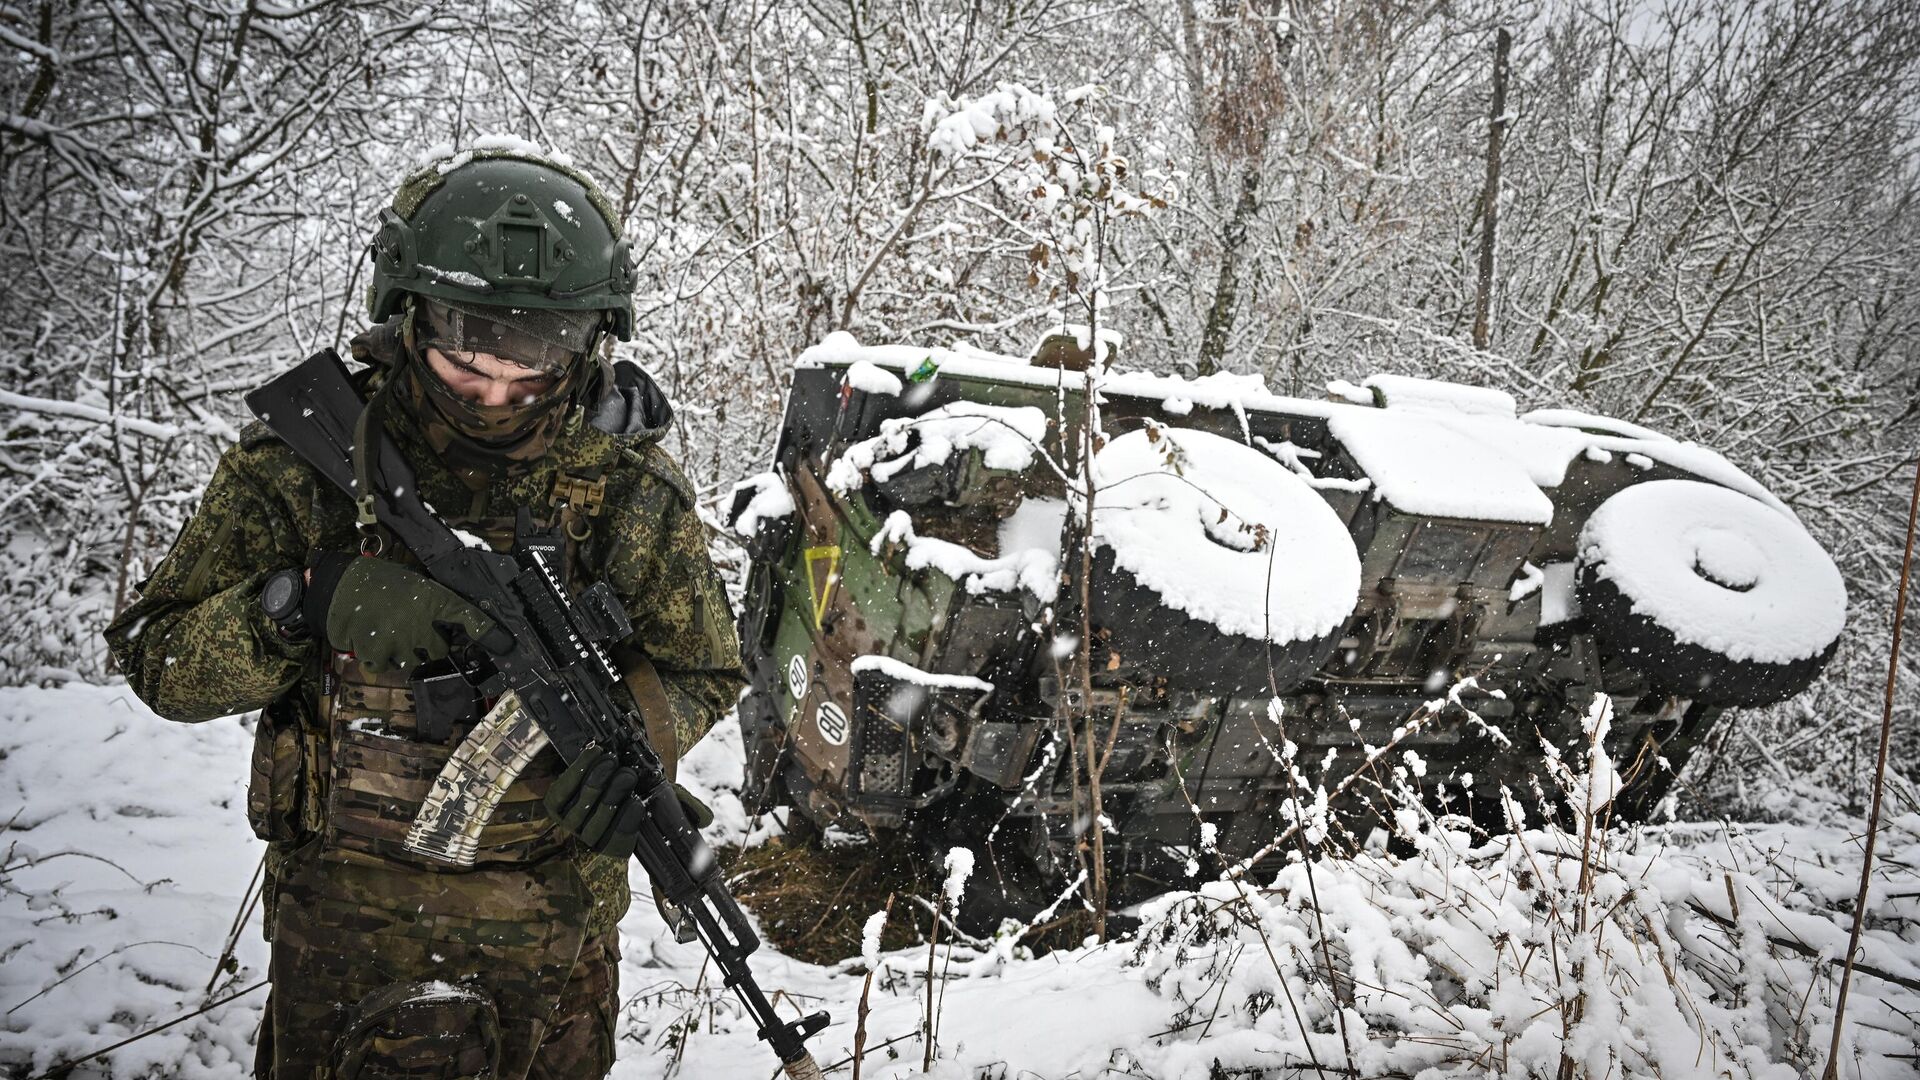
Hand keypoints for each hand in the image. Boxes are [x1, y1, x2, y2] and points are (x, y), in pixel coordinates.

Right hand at [313, 555, 500, 673]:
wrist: (340, 586)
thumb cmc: (379, 582)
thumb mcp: (416, 585)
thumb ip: (434, 605)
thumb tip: (451, 623)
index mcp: (433, 599)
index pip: (469, 617)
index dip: (489, 633)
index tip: (505, 645)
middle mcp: (421, 623)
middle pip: (439, 650)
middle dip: (429, 644)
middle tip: (412, 629)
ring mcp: (400, 641)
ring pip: (413, 661)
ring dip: (403, 652)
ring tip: (388, 630)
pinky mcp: (378, 654)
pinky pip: (386, 666)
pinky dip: (380, 657)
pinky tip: (373, 638)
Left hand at [544, 745, 712, 858]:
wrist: (605, 766)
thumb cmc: (637, 785)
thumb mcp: (662, 795)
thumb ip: (684, 806)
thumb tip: (705, 819)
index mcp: (617, 842)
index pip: (619, 844)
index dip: (626, 824)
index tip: (638, 803)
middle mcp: (592, 836)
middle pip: (597, 824)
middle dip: (613, 796)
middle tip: (627, 774)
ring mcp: (571, 821)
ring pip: (580, 806)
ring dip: (596, 781)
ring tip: (611, 761)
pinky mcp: (555, 803)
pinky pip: (564, 789)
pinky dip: (578, 769)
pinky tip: (593, 753)